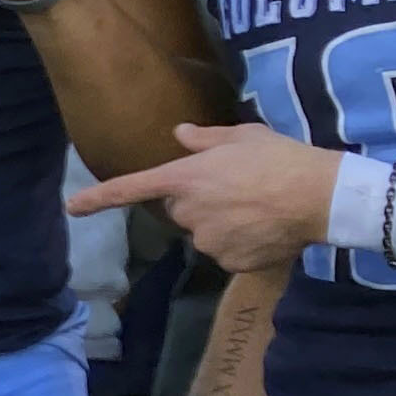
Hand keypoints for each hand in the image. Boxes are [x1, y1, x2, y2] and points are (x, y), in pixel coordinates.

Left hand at [70, 123, 337, 273]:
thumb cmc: (282, 159)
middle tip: (239, 187)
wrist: (321, 196)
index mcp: (185, 178)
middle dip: (201, 200)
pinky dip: (242, 243)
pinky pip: (227, 252)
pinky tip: (266, 228)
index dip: (100, 198)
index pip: (132, 188)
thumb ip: (206, 139)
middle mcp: (188, 212)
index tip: (74, 207)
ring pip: (205, 232)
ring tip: (259, 207)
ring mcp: (207, 240)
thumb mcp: (244, 136)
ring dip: (223, 222)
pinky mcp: (229, 262)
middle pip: (181, 210)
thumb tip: (179, 133)